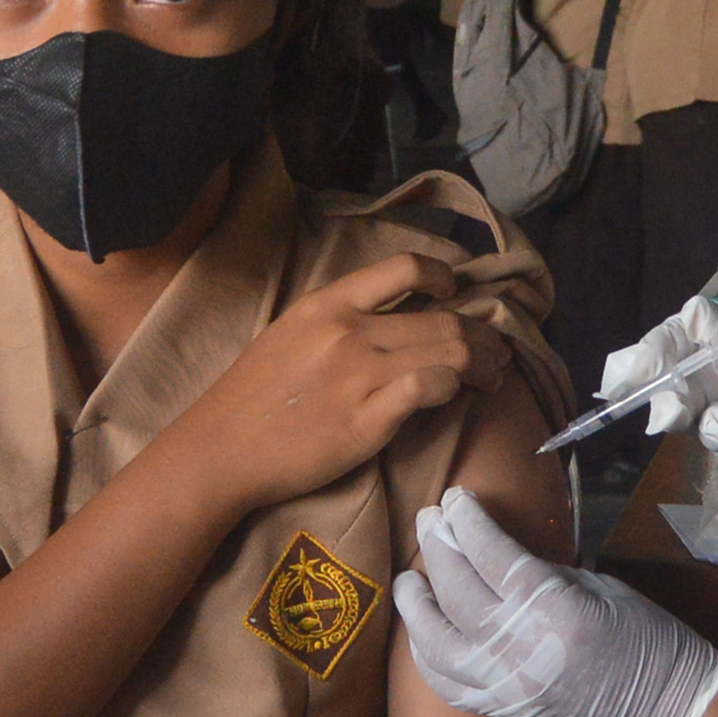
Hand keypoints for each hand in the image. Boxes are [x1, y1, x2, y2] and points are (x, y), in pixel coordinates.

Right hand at [159, 252, 500, 518]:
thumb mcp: (290, 335)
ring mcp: (359, 374)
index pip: (403, 268)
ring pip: (447, 351)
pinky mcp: (368, 419)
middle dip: (481, 335)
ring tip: (492, 376)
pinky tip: (459, 396)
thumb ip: (339, 323)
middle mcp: (348, 331)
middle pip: (441, 318)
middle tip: (496, 351)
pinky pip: (431, 388)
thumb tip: (390, 325)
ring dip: (481, 364)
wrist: (221, 448)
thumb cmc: (252, 397)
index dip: (444, 276)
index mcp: (327, 304)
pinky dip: (455, 388)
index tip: (457, 293)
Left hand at [395, 489, 717, 716]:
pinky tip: (423, 632)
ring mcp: (506, 685)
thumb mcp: (606, 591)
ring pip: (438, 642)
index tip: (456, 499)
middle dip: (439, 548)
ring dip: (418, 606)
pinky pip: (448, 684)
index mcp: (555, 611)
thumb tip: (503, 561)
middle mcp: (521, 649)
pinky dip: (427, 657)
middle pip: (458, 591)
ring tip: (411, 579)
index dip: (469, 523)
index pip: (493, 556)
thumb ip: (548, 576)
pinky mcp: (503, 711)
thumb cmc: (655, 646)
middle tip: (430, 519)